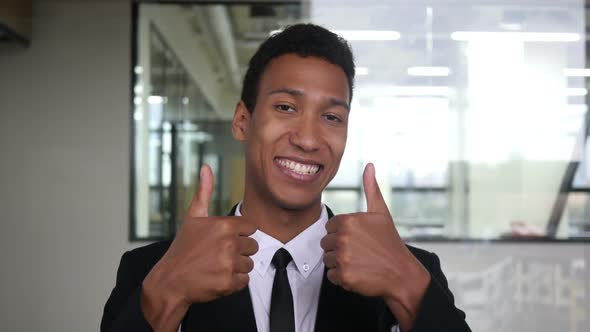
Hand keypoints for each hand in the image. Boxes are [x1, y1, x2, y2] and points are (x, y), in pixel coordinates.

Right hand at [141, 164, 257, 330]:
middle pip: (253, 246)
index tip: (224, 239)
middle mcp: (229, 243)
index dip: (239, 234)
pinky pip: (244, 281)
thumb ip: (204, 192)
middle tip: (219, 254)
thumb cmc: (182, 248)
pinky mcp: (229, 283)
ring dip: (236, 267)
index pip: (251, 228)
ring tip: (217, 266)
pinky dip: (234, 282)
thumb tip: (206, 167)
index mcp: (224, 225)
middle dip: (239, 251)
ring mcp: (229, 264)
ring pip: (249, 264)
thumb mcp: (193, 217)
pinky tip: (218, 277)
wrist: (170, 281)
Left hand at [320, 163, 429, 329]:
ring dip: (339, 262)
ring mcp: (343, 257)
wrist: (402, 273)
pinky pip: (331, 276)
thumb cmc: (390, 242)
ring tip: (359, 261)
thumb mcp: (381, 212)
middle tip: (359, 251)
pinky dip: (341, 277)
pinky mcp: (344, 276)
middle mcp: (343, 238)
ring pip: (327, 259)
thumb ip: (371, 188)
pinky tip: (357, 272)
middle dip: (339, 248)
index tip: (358, 239)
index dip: (342, 233)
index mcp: (348, 221)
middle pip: (326, 243)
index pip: (330, 227)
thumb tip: (369, 165)